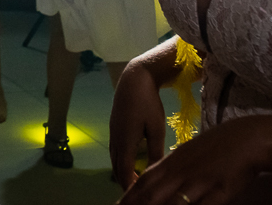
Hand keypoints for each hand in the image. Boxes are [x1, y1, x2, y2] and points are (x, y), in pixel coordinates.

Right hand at [110, 61, 165, 190]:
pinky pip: (115, 150)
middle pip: (116, 167)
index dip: (130, 185)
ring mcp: (113, 132)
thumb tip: (158, 170)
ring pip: (114, 159)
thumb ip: (156, 151)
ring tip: (134, 181)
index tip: (137, 196)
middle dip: (125, 182)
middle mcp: (115, 139)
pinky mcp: (115, 126)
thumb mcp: (156, 128)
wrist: (134, 78)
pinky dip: (121, 161)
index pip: (124, 171)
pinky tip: (131, 163)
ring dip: (122, 171)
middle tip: (136, 194)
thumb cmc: (148, 102)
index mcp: (125, 141)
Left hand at [118, 117, 268, 204]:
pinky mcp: (219, 192)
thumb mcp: (186, 154)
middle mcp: (181, 172)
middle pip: (152, 194)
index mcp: (172, 163)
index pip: (144, 182)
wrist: (246, 139)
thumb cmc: (214, 148)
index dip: (129, 197)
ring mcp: (199, 182)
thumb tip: (149, 181)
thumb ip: (168, 169)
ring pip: (173, 203)